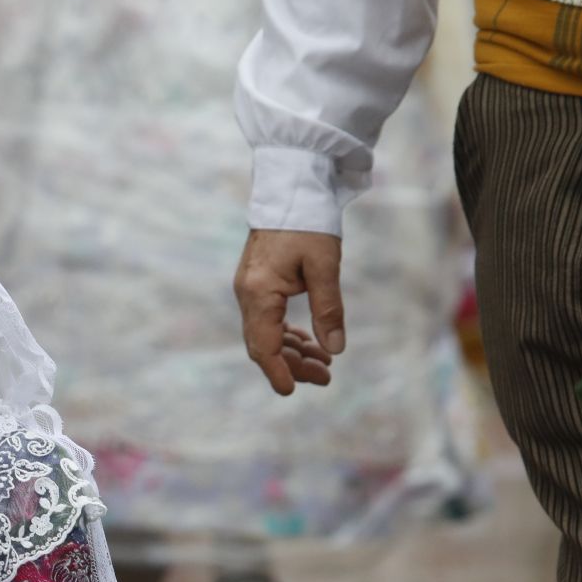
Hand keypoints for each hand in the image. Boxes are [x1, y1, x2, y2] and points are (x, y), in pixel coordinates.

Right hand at [235, 229, 344, 395]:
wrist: (290, 188)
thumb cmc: (308, 222)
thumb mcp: (324, 266)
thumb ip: (328, 309)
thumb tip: (334, 350)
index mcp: (259, 292)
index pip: (263, 345)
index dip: (277, 372)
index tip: (290, 392)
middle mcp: (248, 294)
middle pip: (264, 344)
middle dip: (292, 365)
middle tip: (326, 377)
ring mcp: (250, 289)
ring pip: (267, 334)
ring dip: (293, 351)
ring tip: (324, 364)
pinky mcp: (258, 284)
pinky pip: (269, 319)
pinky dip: (288, 334)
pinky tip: (310, 342)